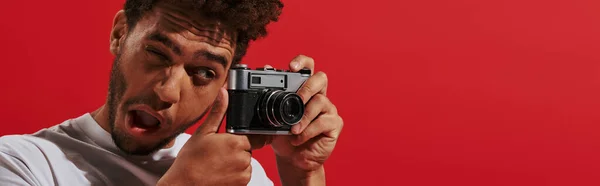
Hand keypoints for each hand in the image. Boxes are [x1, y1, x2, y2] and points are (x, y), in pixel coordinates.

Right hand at [157, 88, 266, 185]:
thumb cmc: (190, 161)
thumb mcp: (203, 133)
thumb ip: (217, 112)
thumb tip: (224, 92)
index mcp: (236, 142)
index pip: (250, 134)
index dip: (238, 136)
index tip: (226, 140)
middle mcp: (243, 158)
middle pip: (247, 148)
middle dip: (236, 149)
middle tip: (217, 153)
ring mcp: (244, 173)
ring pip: (246, 162)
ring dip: (236, 162)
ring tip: (217, 164)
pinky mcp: (242, 184)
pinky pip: (244, 175)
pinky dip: (235, 174)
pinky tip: (220, 173)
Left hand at [263, 55, 343, 180]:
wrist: (292, 159)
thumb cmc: (283, 136)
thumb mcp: (271, 117)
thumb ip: (269, 95)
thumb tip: (266, 69)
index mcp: (304, 89)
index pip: (307, 67)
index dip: (302, 62)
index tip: (291, 66)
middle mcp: (318, 95)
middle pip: (320, 78)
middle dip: (307, 88)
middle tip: (297, 99)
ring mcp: (328, 109)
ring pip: (320, 102)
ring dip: (303, 117)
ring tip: (292, 130)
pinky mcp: (334, 124)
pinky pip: (323, 122)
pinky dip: (308, 131)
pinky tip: (298, 138)